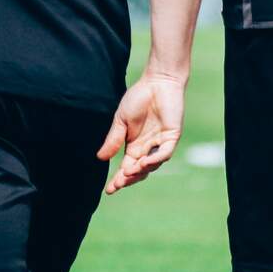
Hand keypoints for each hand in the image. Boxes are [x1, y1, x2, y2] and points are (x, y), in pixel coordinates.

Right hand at [97, 73, 184, 193]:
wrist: (157, 81)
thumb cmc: (139, 98)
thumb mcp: (121, 121)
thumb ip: (113, 139)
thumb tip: (100, 158)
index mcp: (134, 146)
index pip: (126, 167)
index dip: (119, 179)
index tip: (109, 190)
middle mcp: (148, 148)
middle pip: (139, 171)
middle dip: (128, 179)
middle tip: (118, 184)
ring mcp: (161, 143)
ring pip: (152, 165)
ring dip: (140, 171)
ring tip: (128, 172)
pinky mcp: (172, 137)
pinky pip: (164, 153)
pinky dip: (155, 159)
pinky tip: (144, 162)